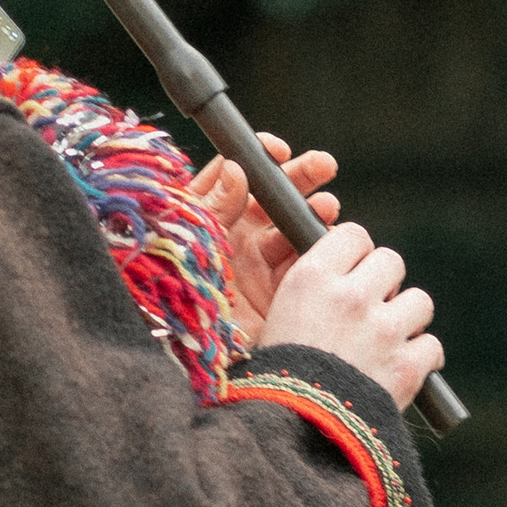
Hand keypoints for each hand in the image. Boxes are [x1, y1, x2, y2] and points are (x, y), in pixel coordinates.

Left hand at [190, 138, 338, 338]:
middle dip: (298, 179)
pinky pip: (305, 265)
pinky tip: (330, 239)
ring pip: (292, 228)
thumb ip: (213, 207)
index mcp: (207, 220)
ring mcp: (258, 267)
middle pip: (271, 198)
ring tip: (327, 207)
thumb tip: (234, 169)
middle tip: (323, 165)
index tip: (276, 149)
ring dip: (313, 212)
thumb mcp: (192, 243)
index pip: (233, 178)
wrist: (189, 356)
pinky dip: (321, 250)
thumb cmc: (176, 296)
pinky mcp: (278, 294)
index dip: (256, 159)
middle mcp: (234, 239)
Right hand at [262, 219, 441, 410]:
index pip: (354, 235)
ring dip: (408, 318)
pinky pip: (431, 346)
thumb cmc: (276, 377)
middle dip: (384, 283)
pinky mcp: (407, 366)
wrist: (291, 433)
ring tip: (388, 340)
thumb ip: (312, 288)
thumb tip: (343, 272)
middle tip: (370, 309)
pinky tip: (403, 368)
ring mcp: (383, 330)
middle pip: (391, 261)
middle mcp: (351, 296)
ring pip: (419, 301)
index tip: (352, 273)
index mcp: (312, 278)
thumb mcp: (276, 317)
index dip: (356, 254)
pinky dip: (421, 359)